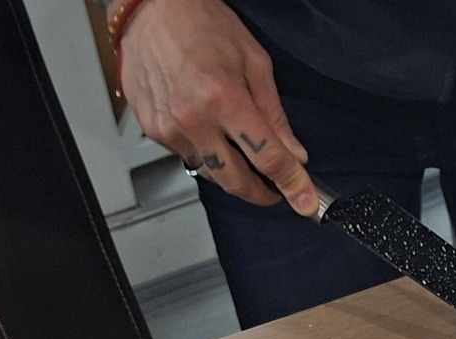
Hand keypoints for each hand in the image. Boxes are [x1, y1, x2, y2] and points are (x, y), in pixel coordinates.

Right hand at [118, 0, 318, 214]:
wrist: (149, 9)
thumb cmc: (202, 23)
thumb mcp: (254, 60)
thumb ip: (274, 113)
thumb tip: (293, 152)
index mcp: (224, 98)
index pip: (267, 158)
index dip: (292, 184)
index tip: (305, 202)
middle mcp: (193, 119)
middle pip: (236, 180)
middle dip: (262, 193)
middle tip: (275, 189)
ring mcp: (169, 128)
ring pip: (210, 174)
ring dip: (232, 173)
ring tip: (242, 155)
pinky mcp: (153, 130)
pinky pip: (187, 156)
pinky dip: (206, 154)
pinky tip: (210, 133)